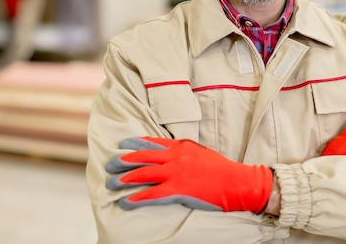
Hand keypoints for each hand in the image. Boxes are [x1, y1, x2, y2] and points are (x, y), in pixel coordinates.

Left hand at [105, 137, 272, 212]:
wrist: (237, 181)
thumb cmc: (222, 169)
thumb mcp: (201, 153)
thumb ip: (185, 153)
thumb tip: (174, 155)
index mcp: (181, 147)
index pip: (152, 142)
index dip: (134, 143)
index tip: (122, 144)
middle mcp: (175, 157)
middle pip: (142, 157)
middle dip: (123, 161)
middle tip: (109, 165)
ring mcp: (176, 173)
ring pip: (143, 175)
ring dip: (124, 180)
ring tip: (111, 184)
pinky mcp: (178, 190)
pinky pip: (152, 194)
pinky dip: (137, 199)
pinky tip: (126, 202)